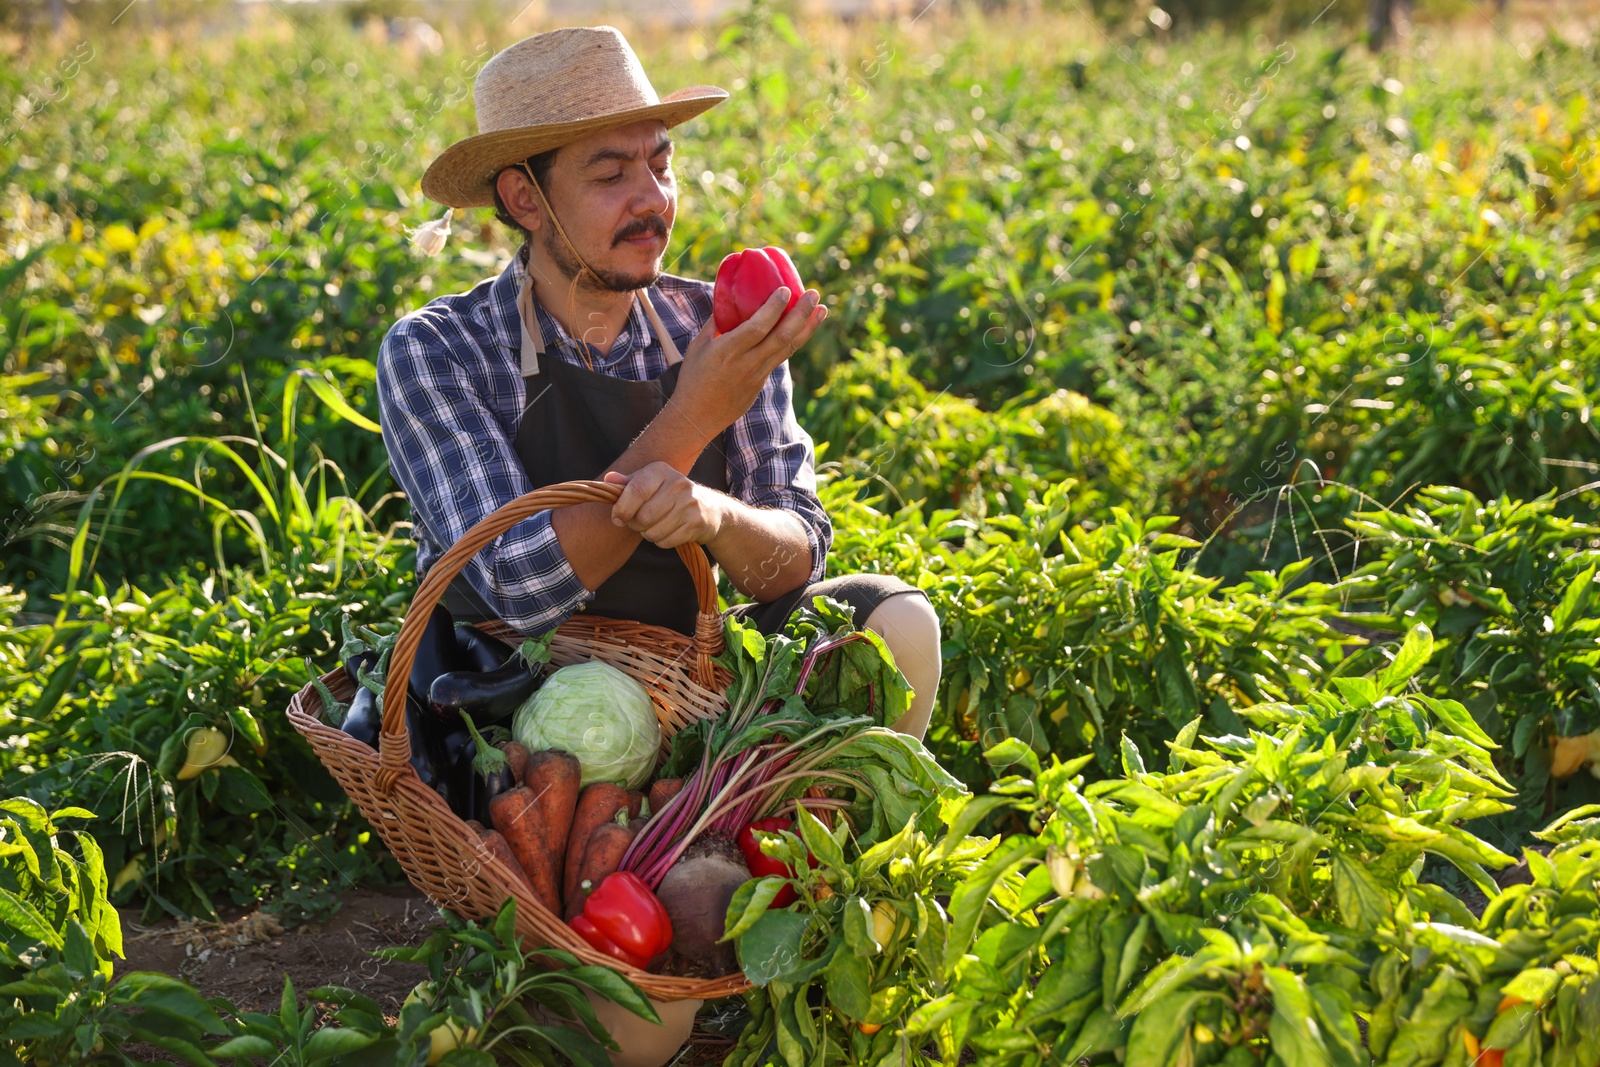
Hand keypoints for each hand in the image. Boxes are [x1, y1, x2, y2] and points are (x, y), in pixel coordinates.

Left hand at [603, 464, 725, 549]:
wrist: (710, 508)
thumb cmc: (670, 495)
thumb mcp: (650, 483)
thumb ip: (628, 483)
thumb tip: (608, 479)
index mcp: (661, 470)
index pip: (636, 490)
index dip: (622, 508)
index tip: (617, 519)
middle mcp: (678, 483)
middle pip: (642, 517)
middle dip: (636, 525)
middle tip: (641, 522)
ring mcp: (689, 503)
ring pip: (653, 532)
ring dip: (649, 534)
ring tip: (656, 525)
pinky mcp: (697, 522)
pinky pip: (666, 541)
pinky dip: (662, 541)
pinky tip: (669, 531)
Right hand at [668, 285, 826, 442]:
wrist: (697, 417)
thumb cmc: (693, 377)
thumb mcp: (698, 346)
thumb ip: (716, 322)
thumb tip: (729, 298)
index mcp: (727, 351)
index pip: (757, 328)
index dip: (774, 309)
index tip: (786, 290)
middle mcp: (747, 363)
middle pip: (782, 337)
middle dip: (801, 314)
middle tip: (814, 294)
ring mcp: (757, 375)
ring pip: (788, 349)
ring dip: (808, 328)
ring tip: (822, 309)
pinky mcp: (762, 383)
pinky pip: (781, 357)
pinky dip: (795, 341)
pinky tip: (804, 328)